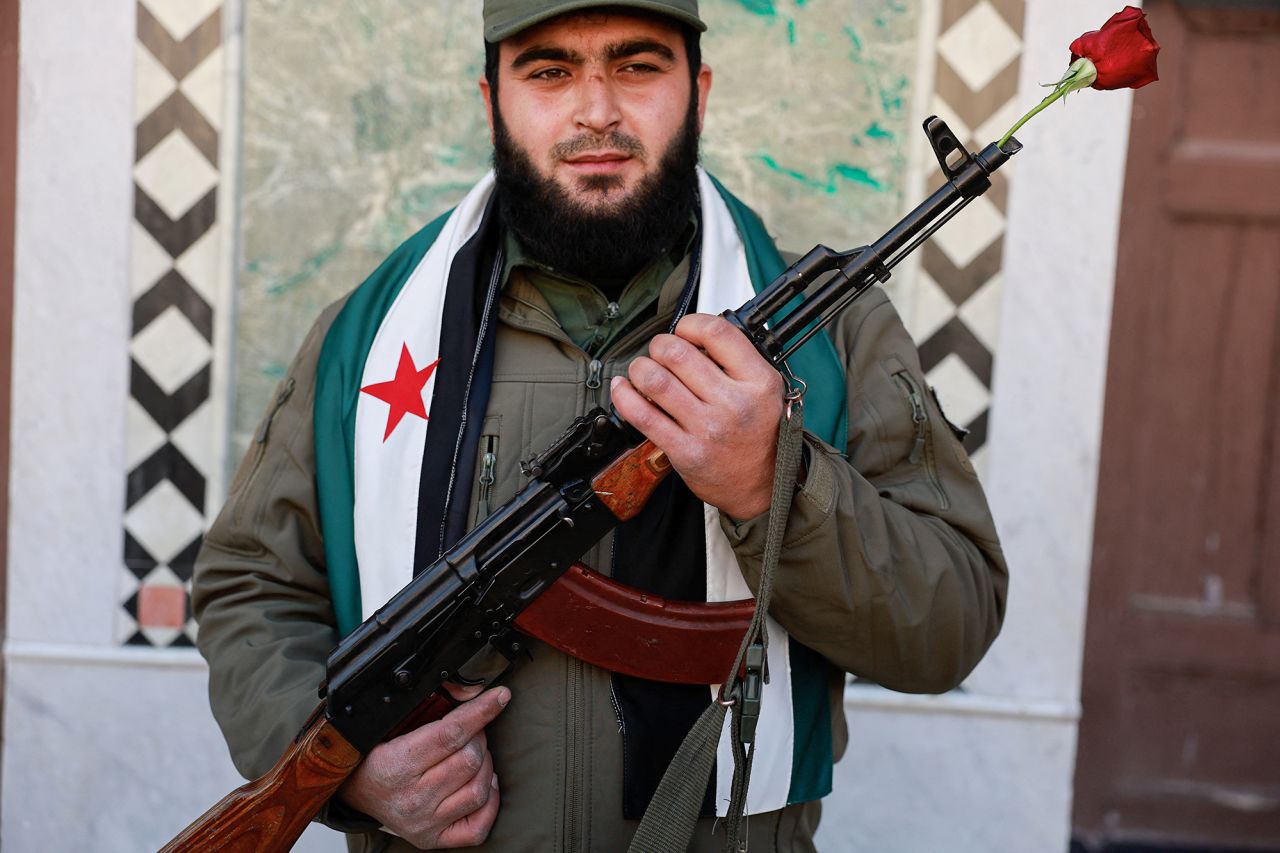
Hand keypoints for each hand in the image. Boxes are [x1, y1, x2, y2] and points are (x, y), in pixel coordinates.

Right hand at [337, 686, 510, 847]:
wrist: (355, 793)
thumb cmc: (378, 754)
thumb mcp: (394, 724)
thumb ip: (433, 704)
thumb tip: (474, 692)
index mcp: (398, 765)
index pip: (451, 734)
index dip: (480, 711)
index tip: (501, 696)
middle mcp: (413, 799)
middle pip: (470, 760)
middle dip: (478, 737)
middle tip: (470, 732)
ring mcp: (425, 822)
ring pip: (479, 789)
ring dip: (485, 765)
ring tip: (473, 756)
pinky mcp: (434, 839)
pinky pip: (479, 825)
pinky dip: (489, 801)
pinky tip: (482, 784)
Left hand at [612, 313, 783, 518]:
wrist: (763, 484)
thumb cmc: (761, 434)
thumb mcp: (765, 390)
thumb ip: (737, 361)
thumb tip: (692, 337)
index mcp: (757, 381)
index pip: (716, 332)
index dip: (690, 324)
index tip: (684, 330)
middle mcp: (733, 403)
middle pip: (677, 353)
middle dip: (659, 345)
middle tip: (660, 352)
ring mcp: (707, 428)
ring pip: (655, 380)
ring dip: (640, 368)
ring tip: (643, 370)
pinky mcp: (684, 450)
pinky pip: (642, 416)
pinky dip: (624, 396)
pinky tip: (623, 388)